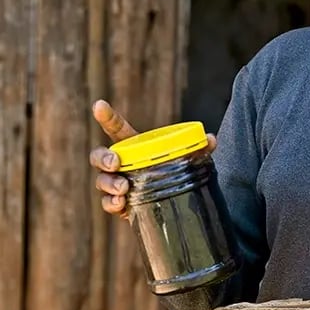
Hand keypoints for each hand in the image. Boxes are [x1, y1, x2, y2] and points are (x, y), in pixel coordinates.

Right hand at [88, 99, 215, 217]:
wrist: (170, 201)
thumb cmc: (172, 171)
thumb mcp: (184, 158)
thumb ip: (197, 148)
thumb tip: (211, 139)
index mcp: (133, 146)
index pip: (116, 128)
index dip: (107, 116)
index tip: (99, 104)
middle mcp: (118, 164)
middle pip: (98, 157)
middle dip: (103, 159)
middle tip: (115, 163)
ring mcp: (115, 184)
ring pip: (101, 182)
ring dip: (110, 184)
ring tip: (124, 189)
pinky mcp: (118, 204)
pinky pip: (108, 203)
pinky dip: (112, 204)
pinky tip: (121, 205)